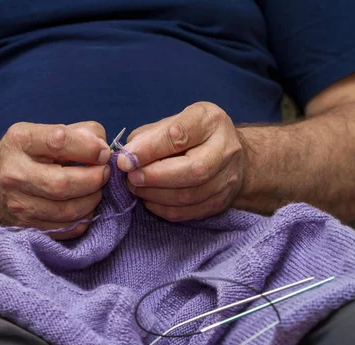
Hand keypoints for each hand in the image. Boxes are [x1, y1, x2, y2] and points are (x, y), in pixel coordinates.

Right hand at [0, 121, 110, 238]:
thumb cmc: (24, 154)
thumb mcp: (44, 132)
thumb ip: (79, 133)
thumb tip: (104, 150)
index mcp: (20, 141)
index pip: (58, 142)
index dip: (89, 149)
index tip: (103, 154)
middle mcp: (13, 173)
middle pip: (62, 184)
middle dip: (94, 180)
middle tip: (104, 174)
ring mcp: (17, 204)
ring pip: (66, 211)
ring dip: (91, 201)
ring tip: (95, 190)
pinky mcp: (24, 226)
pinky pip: (65, 229)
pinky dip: (82, 218)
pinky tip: (83, 206)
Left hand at [116, 102, 245, 220]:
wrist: (229, 156)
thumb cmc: (192, 135)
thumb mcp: (171, 122)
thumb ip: (148, 137)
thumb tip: (126, 157)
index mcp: (210, 121)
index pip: (180, 135)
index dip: (149, 149)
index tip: (125, 160)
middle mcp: (225, 149)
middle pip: (193, 170)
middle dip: (155, 177)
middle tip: (131, 178)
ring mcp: (228, 178)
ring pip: (190, 195)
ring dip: (156, 194)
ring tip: (136, 188)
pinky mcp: (221, 202)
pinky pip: (188, 212)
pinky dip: (163, 208)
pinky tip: (149, 199)